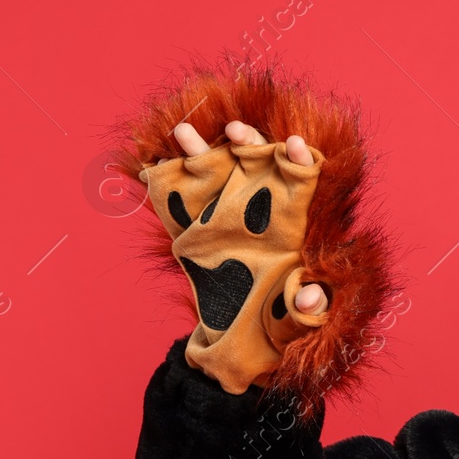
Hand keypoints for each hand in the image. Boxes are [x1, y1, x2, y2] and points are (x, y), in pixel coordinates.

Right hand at [172, 120, 328, 315]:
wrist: (241, 327)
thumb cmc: (280, 316)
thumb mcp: (297, 314)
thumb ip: (307, 306)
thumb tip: (309, 299)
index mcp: (291, 219)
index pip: (301, 178)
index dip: (299, 159)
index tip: (295, 145)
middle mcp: (257, 204)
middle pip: (257, 159)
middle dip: (249, 139)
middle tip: (236, 131)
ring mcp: (223, 209)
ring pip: (214, 167)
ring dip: (199, 146)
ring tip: (183, 132)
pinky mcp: (192, 223)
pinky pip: (176, 193)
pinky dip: (162, 176)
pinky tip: (149, 164)